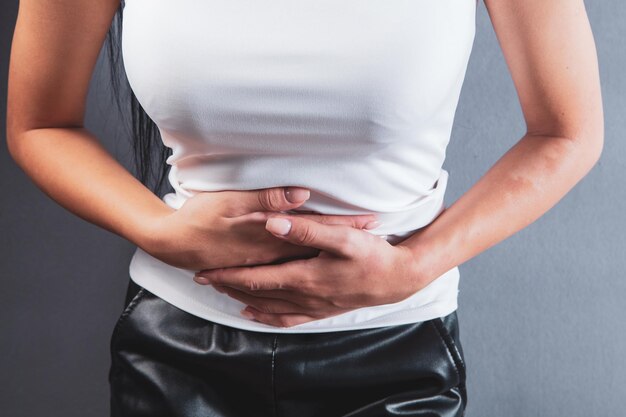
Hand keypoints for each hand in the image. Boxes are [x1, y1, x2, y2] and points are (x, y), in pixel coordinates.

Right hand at [143, 187, 379, 270]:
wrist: (172, 243)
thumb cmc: (200, 217)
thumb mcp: (231, 202)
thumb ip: (268, 199)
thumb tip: (300, 195)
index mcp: (271, 234)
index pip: (316, 228)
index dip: (343, 224)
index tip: (370, 220)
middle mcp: (273, 252)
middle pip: (317, 247)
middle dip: (344, 240)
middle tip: (373, 237)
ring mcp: (264, 263)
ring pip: (306, 261)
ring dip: (330, 258)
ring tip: (355, 257)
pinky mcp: (254, 267)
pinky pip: (288, 275)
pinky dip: (309, 272)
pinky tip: (315, 276)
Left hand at [193, 213, 423, 327]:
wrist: (398, 280)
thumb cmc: (373, 256)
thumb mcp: (343, 238)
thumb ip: (307, 230)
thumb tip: (273, 223)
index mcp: (304, 276)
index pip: (256, 277)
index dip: (228, 275)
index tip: (206, 271)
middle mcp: (304, 296)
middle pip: (256, 293)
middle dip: (228, 286)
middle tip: (205, 279)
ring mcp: (312, 306)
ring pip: (267, 306)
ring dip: (242, 299)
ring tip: (223, 292)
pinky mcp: (322, 310)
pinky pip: (287, 319)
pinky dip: (266, 317)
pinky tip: (255, 314)